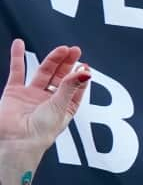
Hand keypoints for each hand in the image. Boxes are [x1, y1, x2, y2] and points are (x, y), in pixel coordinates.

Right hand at [1, 40, 90, 157]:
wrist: (16, 140)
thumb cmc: (41, 132)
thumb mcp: (60, 106)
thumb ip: (70, 87)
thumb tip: (86, 72)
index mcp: (64, 108)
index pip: (75, 88)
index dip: (80, 76)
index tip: (85, 64)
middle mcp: (49, 100)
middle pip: (61, 77)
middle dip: (68, 64)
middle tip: (75, 50)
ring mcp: (32, 95)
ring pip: (43, 73)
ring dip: (52, 60)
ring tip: (61, 49)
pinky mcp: (14, 92)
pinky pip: (17, 71)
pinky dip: (17, 57)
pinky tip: (19, 44)